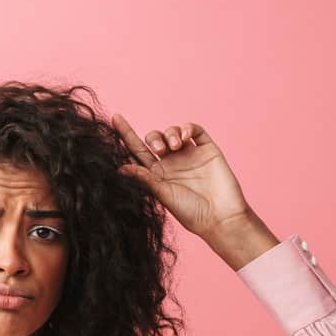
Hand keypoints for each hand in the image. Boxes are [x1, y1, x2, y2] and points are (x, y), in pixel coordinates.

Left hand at [111, 115, 251, 239]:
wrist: (221, 217)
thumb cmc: (191, 212)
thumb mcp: (163, 194)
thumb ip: (145, 179)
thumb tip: (120, 168)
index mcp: (156, 174)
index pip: (137, 151)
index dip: (126, 134)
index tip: (115, 118)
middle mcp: (171, 163)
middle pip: (154, 139)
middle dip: (153, 138)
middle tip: (159, 149)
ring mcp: (189, 155)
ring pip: (173, 132)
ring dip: (170, 133)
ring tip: (175, 146)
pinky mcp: (207, 150)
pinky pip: (195, 130)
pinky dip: (187, 127)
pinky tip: (185, 136)